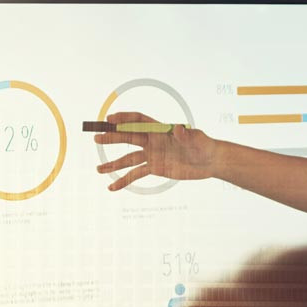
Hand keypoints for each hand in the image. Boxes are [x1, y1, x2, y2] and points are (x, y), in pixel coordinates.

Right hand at [95, 110, 222, 189]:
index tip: (109, 120)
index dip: (124, 119)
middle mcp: (152, 140)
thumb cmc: (204, 145)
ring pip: (128, 159)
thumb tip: (178, 129)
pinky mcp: (155, 168)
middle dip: (112, 138)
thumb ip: (186, 134)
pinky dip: (124, 181)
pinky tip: (112, 187)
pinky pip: (136, 174)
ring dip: (113, 164)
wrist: (209, 162)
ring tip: (98, 169)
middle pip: (128, 137)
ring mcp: (152, 154)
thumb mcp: (197, 139)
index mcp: (160, 129)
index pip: (138, 120)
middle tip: (97, 139)